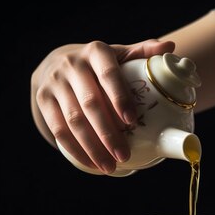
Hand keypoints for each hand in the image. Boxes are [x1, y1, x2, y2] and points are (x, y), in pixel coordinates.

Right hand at [31, 39, 174, 173]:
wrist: (58, 62)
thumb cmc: (100, 64)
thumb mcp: (120, 54)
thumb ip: (144, 52)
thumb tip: (171, 47)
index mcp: (96, 51)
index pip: (108, 74)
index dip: (119, 97)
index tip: (131, 120)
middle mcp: (72, 64)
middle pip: (90, 103)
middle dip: (108, 133)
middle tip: (123, 155)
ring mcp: (55, 82)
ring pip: (73, 120)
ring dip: (92, 147)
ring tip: (110, 166)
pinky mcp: (43, 99)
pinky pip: (58, 129)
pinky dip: (75, 149)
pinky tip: (91, 164)